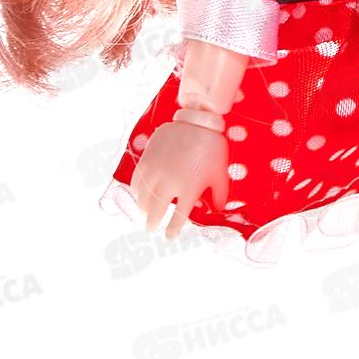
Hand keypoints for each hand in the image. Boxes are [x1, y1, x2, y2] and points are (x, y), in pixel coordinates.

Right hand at [129, 119, 229, 240]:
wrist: (196, 121)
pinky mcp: (147, 160)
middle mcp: (170, 183)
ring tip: (145, 213)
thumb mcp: (220, 173)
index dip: (172, 230)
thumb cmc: (212, 148)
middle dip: (152, 223)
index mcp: (190, 189)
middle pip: (156, 211)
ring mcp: (156, 171)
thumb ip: (220, 194)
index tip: (169, 237)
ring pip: (143, 199)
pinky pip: (137, 182)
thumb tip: (218, 210)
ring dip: (143, 209)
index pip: (178, 218)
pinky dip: (137, 192)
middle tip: (150, 228)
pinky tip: (140, 195)